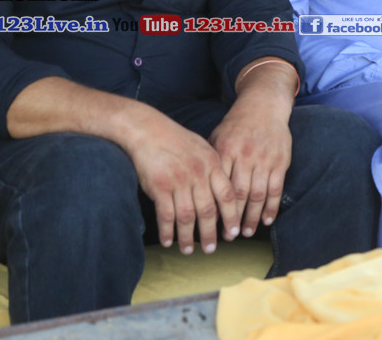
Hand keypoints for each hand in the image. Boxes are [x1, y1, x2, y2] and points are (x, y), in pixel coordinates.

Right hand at [124, 112, 239, 255]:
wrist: (147, 130)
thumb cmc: (176, 139)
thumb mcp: (203, 148)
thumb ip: (214, 168)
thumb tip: (224, 192)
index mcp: (212, 164)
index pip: (227, 195)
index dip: (231, 216)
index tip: (233, 232)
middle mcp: (198, 174)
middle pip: (208, 211)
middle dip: (210, 234)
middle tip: (211, 249)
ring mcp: (179, 181)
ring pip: (187, 217)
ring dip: (188, 237)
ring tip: (189, 250)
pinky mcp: (159, 187)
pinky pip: (166, 215)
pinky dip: (168, 231)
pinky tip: (168, 241)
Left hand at [209, 71, 293, 238]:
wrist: (264, 106)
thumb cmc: (236, 125)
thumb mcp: (218, 137)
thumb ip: (210, 161)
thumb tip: (194, 186)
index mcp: (226, 150)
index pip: (219, 184)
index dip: (215, 206)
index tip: (209, 225)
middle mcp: (245, 155)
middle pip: (238, 194)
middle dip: (233, 218)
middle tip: (227, 236)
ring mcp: (265, 159)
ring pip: (258, 194)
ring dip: (253, 217)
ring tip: (247, 233)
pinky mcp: (280, 161)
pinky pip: (276, 188)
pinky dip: (272, 206)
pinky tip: (267, 220)